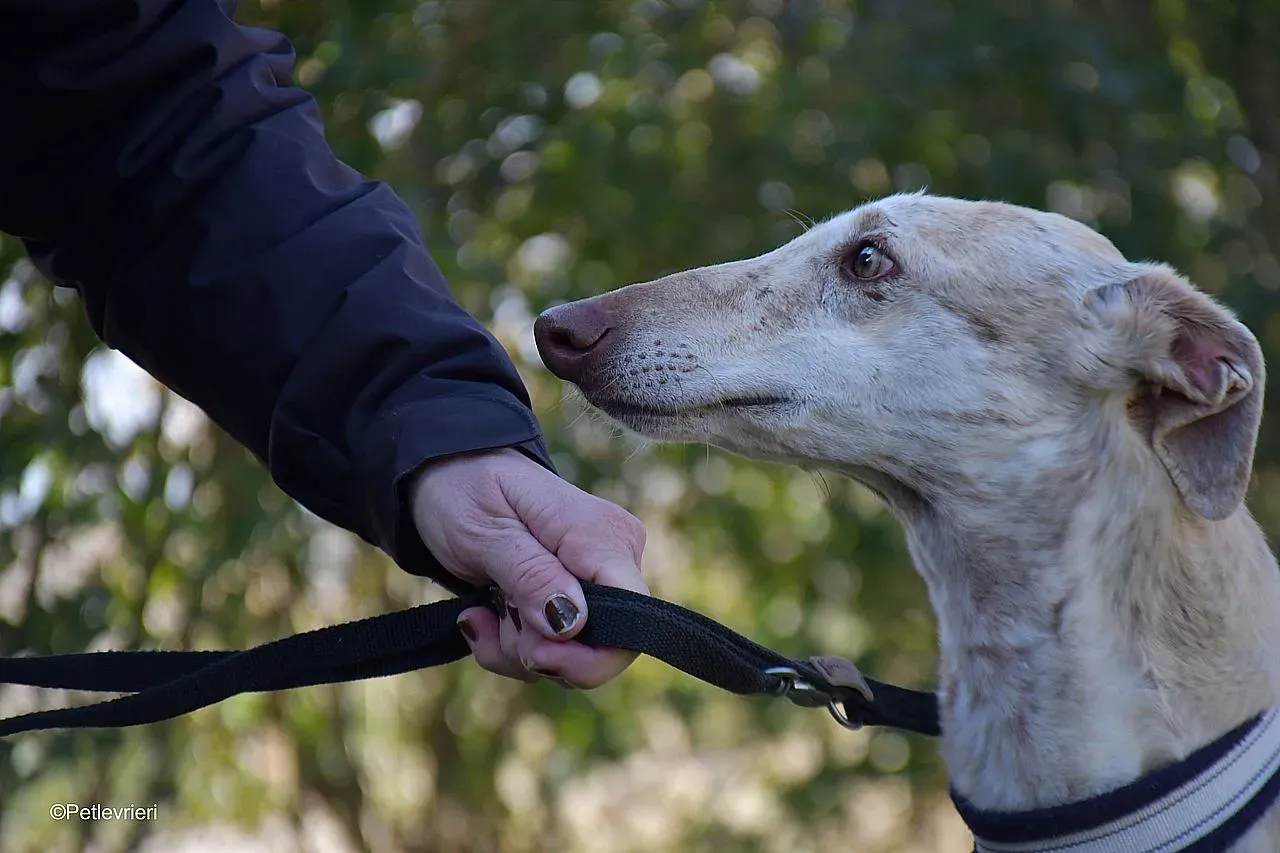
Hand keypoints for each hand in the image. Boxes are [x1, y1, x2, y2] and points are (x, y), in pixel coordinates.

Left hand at [409, 448, 647, 687]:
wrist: (448, 478)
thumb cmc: (465, 490)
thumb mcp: (484, 532)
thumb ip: (529, 574)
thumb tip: (572, 621)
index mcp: (601, 534)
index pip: (633, 615)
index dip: (590, 655)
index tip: (531, 651)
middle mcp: (614, 558)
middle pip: (605, 648)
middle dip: (540, 653)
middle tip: (493, 619)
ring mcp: (598, 582)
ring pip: (574, 658)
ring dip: (516, 649)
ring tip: (480, 609)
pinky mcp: (578, 601)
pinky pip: (557, 651)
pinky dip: (513, 646)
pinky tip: (484, 614)